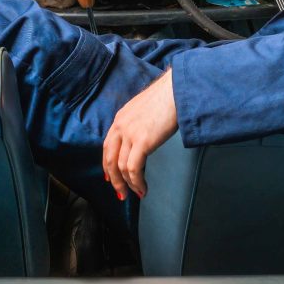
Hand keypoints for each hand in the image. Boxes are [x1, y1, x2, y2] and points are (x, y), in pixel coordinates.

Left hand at [101, 70, 179, 200]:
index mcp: (120, 118)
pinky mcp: (142, 141)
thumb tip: (144, 137)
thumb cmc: (168, 97)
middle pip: (110, 159)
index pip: (108, 145)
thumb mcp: (145, 109)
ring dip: (128, 184)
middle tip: (120, 192)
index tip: (110, 176)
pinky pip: (134, 169)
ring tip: (137, 193)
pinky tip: (143, 188)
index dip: (107, 164)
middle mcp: (120, 126)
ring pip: (121, 167)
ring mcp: (130, 134)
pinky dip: (137, 182)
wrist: (176, 90)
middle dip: (114, 179)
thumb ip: (139, 123)